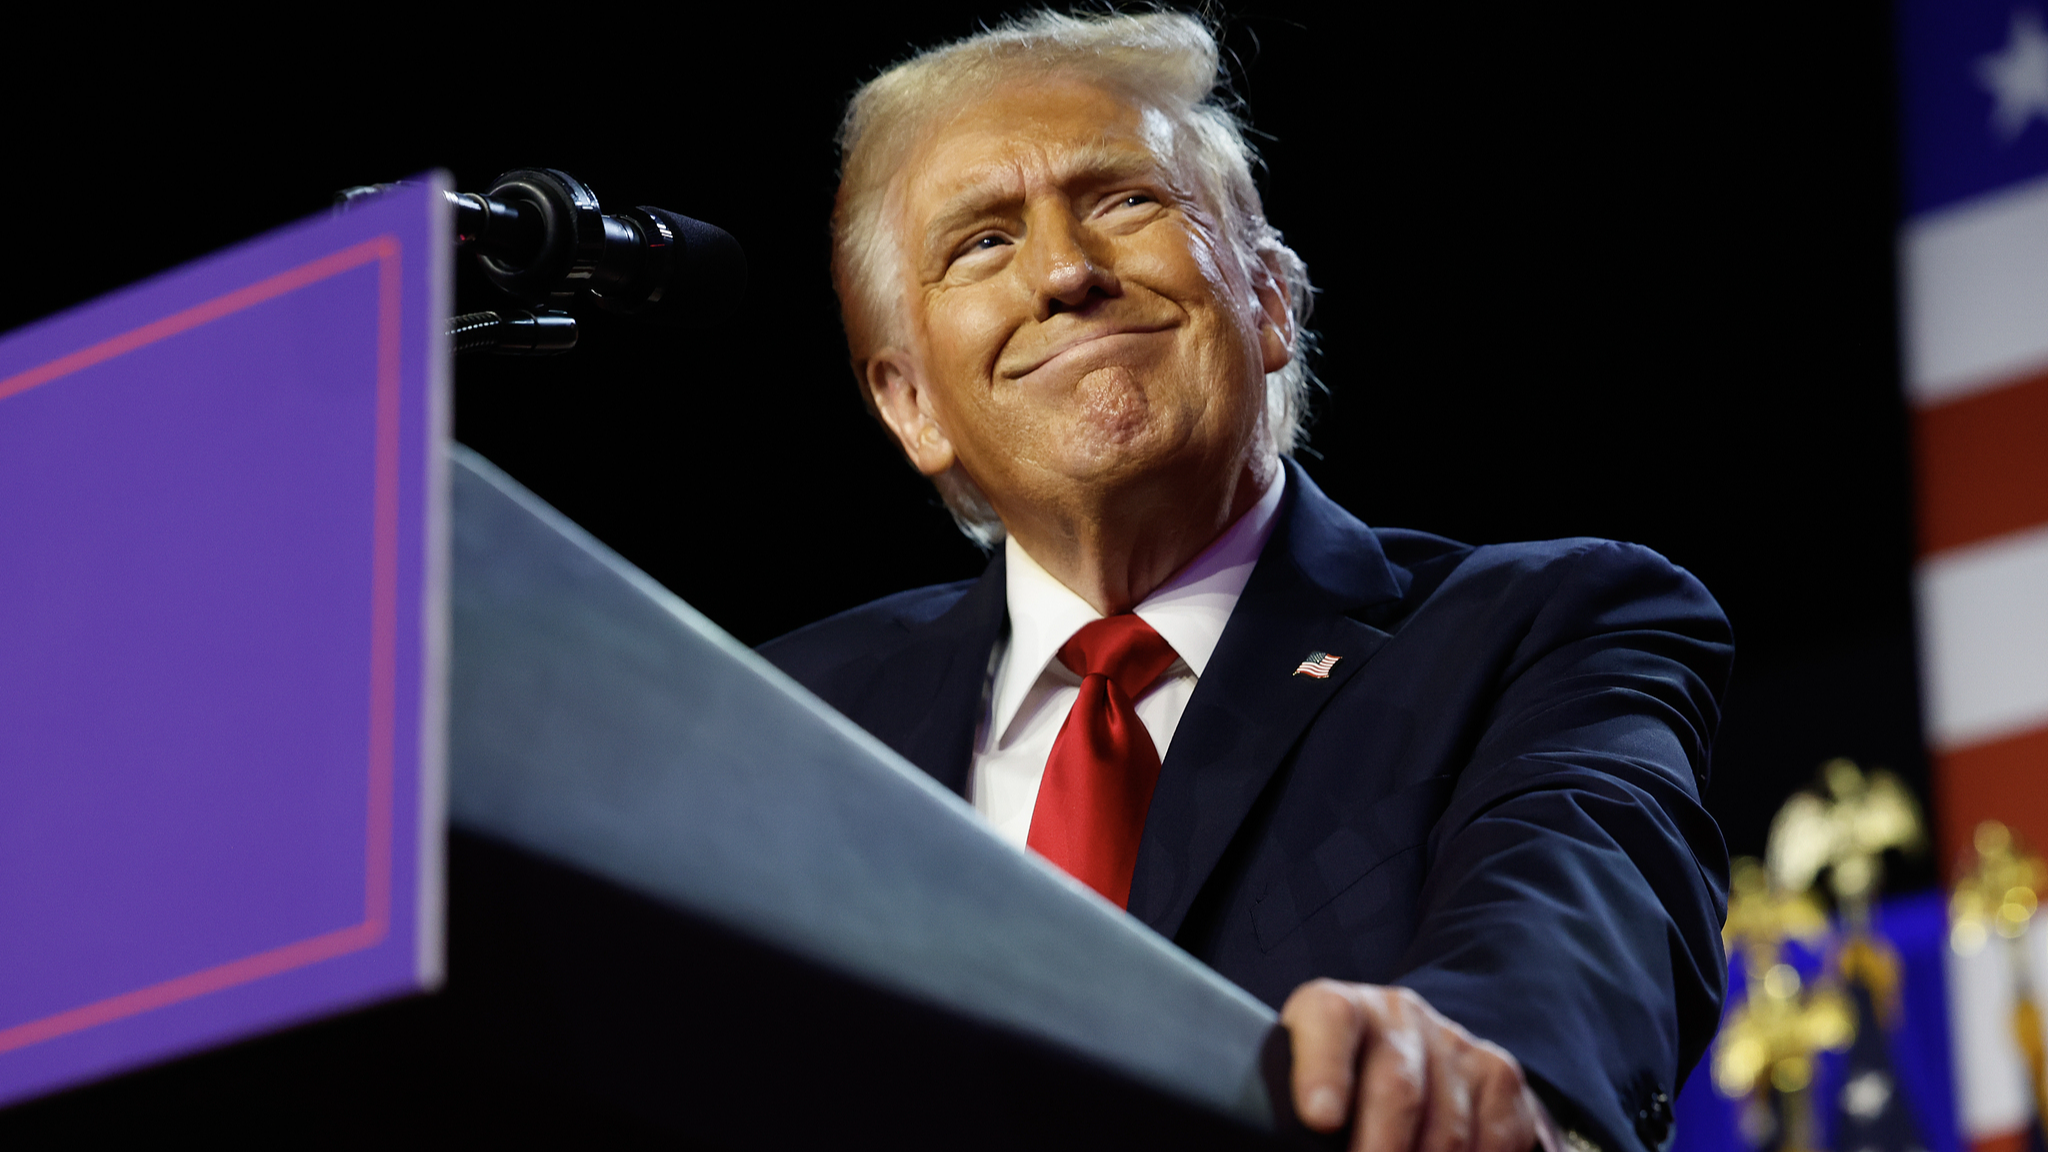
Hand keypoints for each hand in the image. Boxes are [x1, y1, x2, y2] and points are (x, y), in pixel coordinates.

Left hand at [1281, 980, 1563, 1151]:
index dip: (1324, 1070)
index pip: (1331, 1019)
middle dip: (1381, 1149)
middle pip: (1397, 1088)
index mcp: (1333, 1008)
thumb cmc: (1334, 1091)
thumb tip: (1304, 1138)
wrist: (1399, 1062)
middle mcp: (1397, 1014)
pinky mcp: (1498, 1074)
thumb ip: (1301, 1114)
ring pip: (1448, 1127)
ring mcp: (1452, 1041)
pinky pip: (1496, 1138)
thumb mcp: (1301, 1091)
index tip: (1319, 1118)